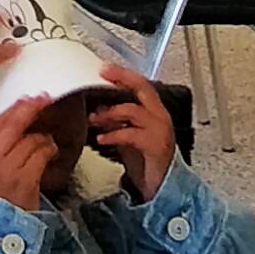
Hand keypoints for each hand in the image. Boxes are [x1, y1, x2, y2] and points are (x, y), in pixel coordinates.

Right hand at [0, 91, 57, 212]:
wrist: (1, 224)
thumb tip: (19, 116)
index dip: (16, 107)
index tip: (29, 98)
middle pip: (15, 124)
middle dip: (32, 109)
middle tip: (45, 99)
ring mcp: (10, 168)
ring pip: (33, 138)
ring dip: (44, 139)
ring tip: (46, 145)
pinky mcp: (26, 178)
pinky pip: (43, 154)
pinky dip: (50, 151)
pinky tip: (51, 154)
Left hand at [87, 67, 175, 201]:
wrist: (161, 185)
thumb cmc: (145, 160)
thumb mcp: (129, 134)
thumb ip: (117, 120)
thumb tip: (96, 108)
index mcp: (154, 111)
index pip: (141, 84)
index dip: (124, 75)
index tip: (105, 68)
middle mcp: (160, 117)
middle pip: (143, 88)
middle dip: (122, 79)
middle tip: (102, 76)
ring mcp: (160, 131)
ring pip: (134, 110)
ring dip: (110, 112)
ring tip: (93, 118)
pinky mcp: (155, 146)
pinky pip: (132, 134)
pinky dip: (114, 134)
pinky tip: (102, 139)